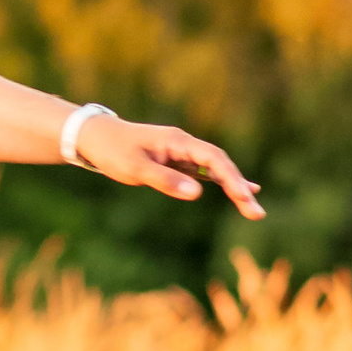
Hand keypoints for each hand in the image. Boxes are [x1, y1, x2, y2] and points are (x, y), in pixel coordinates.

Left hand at [72, 114, 263, 217]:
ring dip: (233, 187)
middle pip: (220, 164)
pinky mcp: (175, 161)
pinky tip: (237, 191)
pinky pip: (205, 172)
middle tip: (257, 213)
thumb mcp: (135, 168)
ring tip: (254, 208)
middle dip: (239, 187)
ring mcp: (181, 152)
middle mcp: (184, 144)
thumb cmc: (112, 151)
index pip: (214, 159)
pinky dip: (222, 182)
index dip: (232, 179)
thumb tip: (197, 192)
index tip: (245, 197)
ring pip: (215, 169)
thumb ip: (166, 180)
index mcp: (178, 141)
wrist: (94, 137)